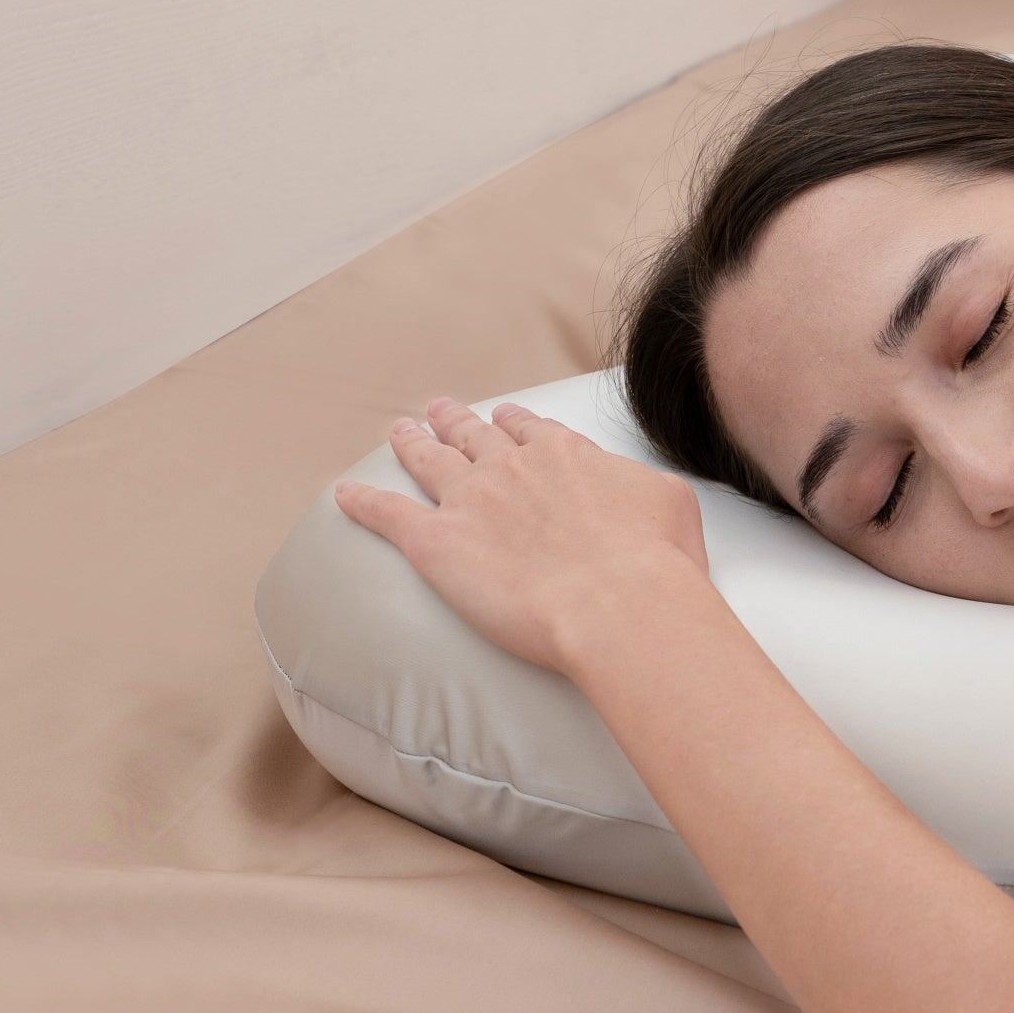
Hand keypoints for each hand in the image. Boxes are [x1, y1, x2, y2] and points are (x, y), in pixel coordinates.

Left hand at [332, 396, 709, 675]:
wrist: (620, 603)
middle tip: (438, 409)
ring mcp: (470, 501)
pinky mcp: (436, 544)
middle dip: (455, 419)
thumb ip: (640, 484)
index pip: (532, 430)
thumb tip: (634, 485)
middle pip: (475, 434)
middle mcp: (512, 467)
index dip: (516, 423)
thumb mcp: (670, 501)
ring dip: (411, 442)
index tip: (506, 418)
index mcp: (565, 454)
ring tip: (399, 430)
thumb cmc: (657, 561)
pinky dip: (362, 502)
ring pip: (429, 460)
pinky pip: (388, 515)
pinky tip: (343, 495)